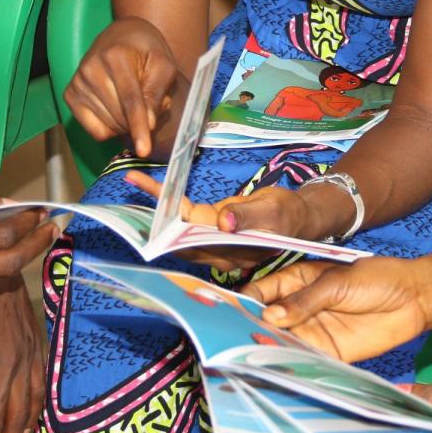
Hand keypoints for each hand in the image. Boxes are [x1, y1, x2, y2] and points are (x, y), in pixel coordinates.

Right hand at [64, 17, 179, 156]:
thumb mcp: (163, 65)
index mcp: (116, 56)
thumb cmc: (146, 50)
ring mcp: (77, 82)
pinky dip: (111, 129)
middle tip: (152, 104)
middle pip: (119, 116)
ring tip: (135, 102)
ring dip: (127, 125)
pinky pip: (94, 130)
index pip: (130, 100)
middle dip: (140, 122)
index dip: (139, 127)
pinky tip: (118, 111)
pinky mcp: (70, 95)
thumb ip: (156, 93)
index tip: (145, 150)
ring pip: (108, 126)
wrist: (121, 36)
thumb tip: (148, 125)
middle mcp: (91, 69)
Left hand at [124, 171, 324, 271]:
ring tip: (137, 180)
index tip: (156, 203)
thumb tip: (224, 222)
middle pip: (178, 235)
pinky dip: (172, 204)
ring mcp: (213, 242)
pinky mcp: (212, 229)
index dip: (172, 222)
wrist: (297, 217)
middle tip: (133, 182)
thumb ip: (247, 216)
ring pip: (179, 226)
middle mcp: (217, 252)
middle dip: (155, 212)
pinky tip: (158, 189)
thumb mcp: (272, 211)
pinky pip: (187, 218)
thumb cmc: (288, 215)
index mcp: (231, 252)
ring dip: (159, 206)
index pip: (193, 238)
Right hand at [244, 255, 431, 360]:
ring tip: (247, 365)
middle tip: (228, 346)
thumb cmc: (375, 278)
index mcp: (294, 282)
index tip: (223, 316)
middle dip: (247, 333)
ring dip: (266, 353)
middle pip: (264, 323)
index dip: (241, 304)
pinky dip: (291, 368)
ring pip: (280, 344)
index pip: (260, 294)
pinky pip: (304, 362)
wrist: (414, 298)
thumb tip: (270, 316)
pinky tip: (278, 376)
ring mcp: (311, 332)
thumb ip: (304, 301)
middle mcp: (297, 309)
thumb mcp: (337, 282)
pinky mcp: (328, 354)